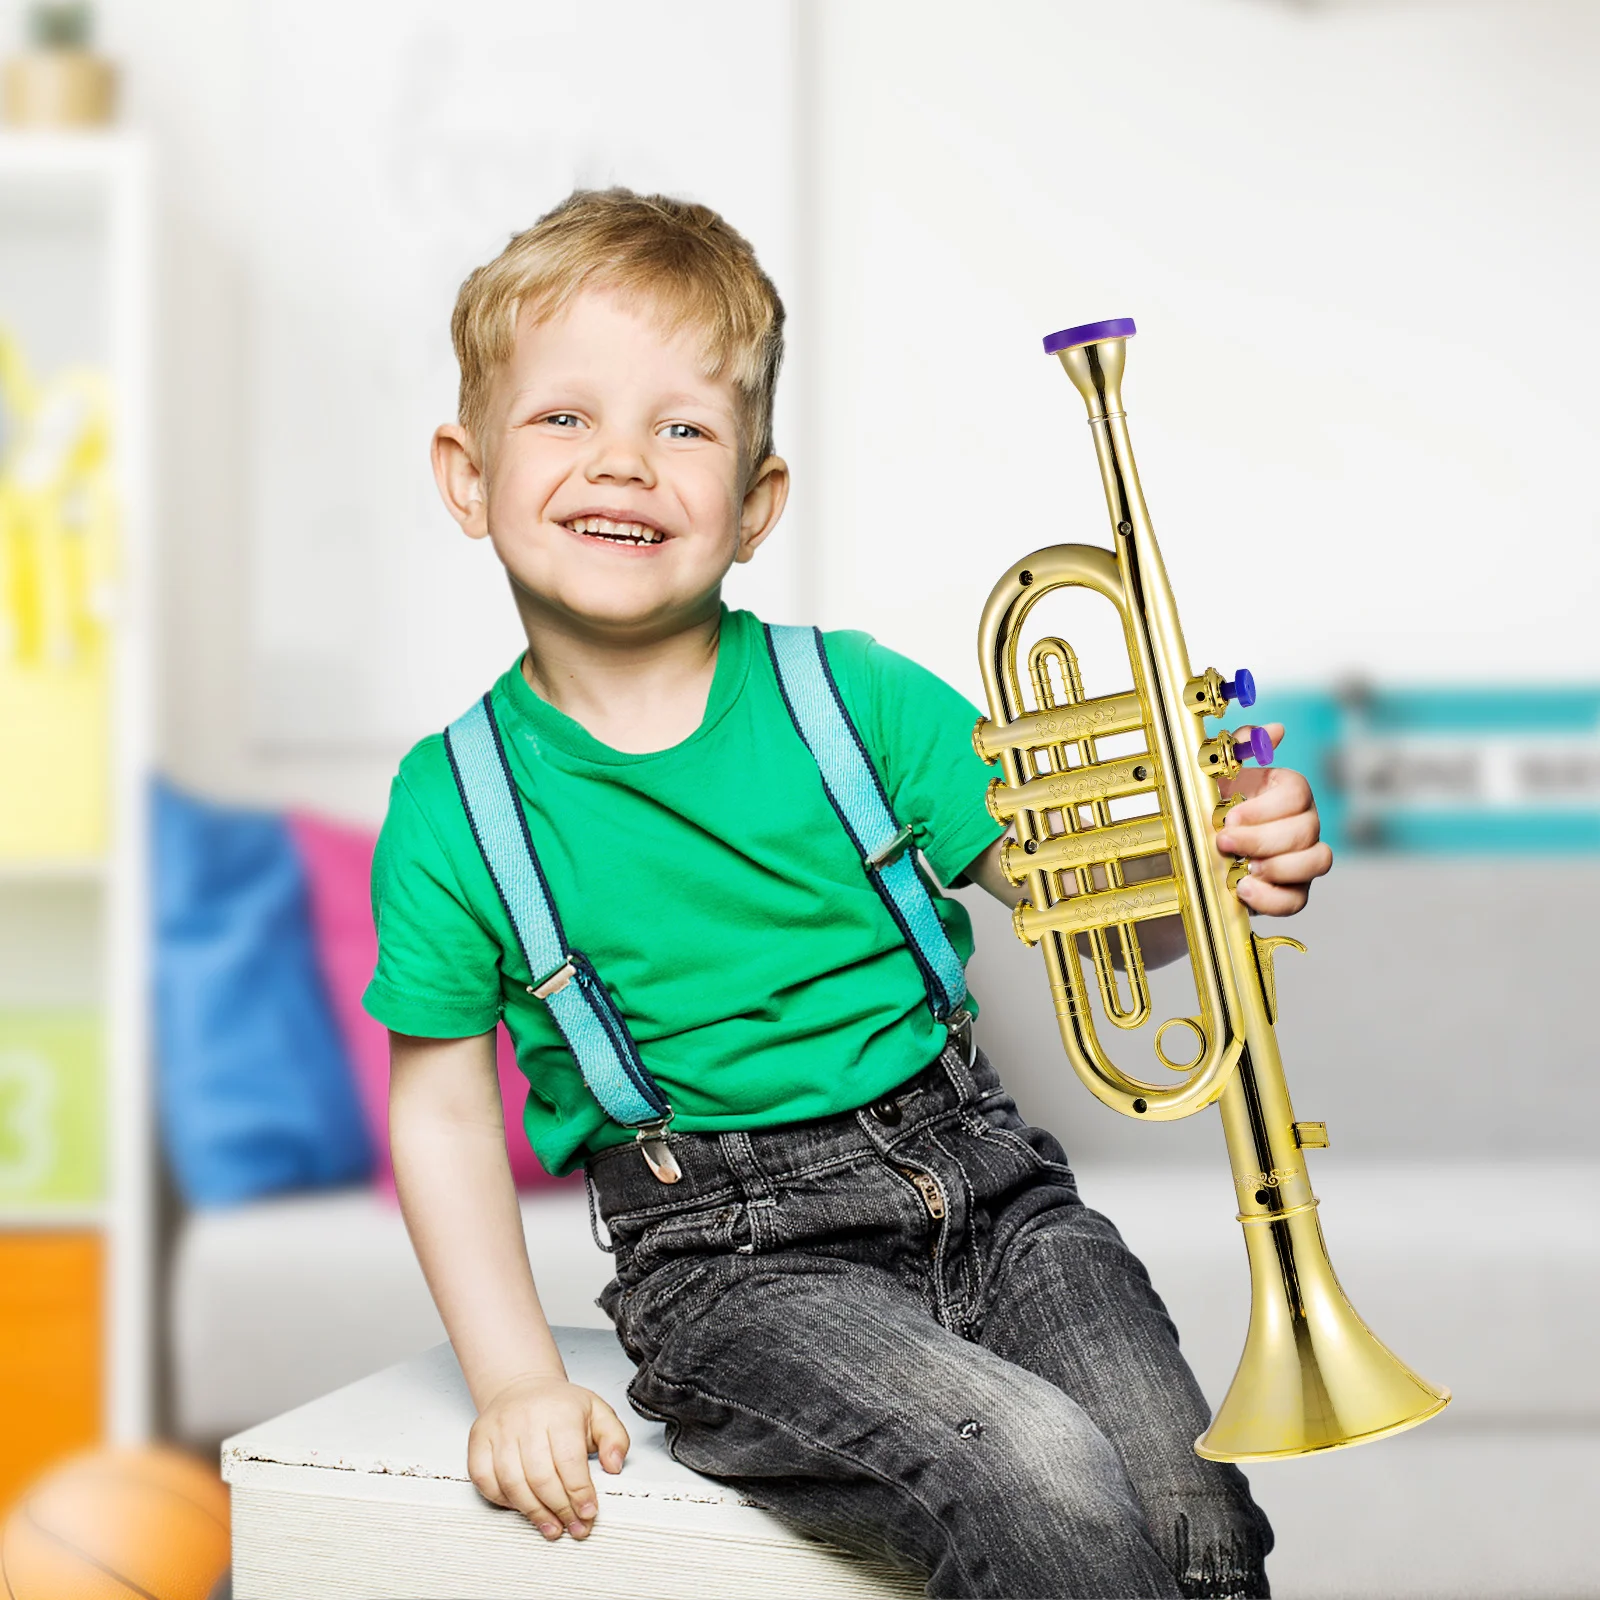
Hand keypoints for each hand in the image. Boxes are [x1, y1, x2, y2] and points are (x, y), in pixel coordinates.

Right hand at [467, 1372, 630, 1539]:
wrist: (522, 1386)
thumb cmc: (560, 1406)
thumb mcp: (598, 1412)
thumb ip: (615, 1438)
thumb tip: (614, 1465)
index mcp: (559, 1411)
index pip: (569, 1460)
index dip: (579, 1492)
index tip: (588, 1512)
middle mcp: (526, 1418)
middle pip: (541, 1477)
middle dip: (560, 1509)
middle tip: (574, 1527)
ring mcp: (499, 1430)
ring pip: (513, 1483)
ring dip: (534, 1512)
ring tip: (552, 1527)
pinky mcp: (478, 1441)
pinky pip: (485, 1480)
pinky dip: (503, 1501)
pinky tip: (522, 1507)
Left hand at [1214, 724, 1331, 915]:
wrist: (1205, 844)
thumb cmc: (1218, 804)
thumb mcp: (1221, 774)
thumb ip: (1241, 747)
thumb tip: (1274, 730)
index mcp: (1291, 792)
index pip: (1297, 794)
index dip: (1264, 808)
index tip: (1230, 816)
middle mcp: (1305, 823)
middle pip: (1306, 830)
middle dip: (1262, 839)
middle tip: (1224, 842)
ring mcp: (1304, 858)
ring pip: (1318, 861)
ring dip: (1279, 867)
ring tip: (1244, 868)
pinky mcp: (1293, 890)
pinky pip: (1298, 900)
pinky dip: (1273, 898)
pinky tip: (1245, 889)